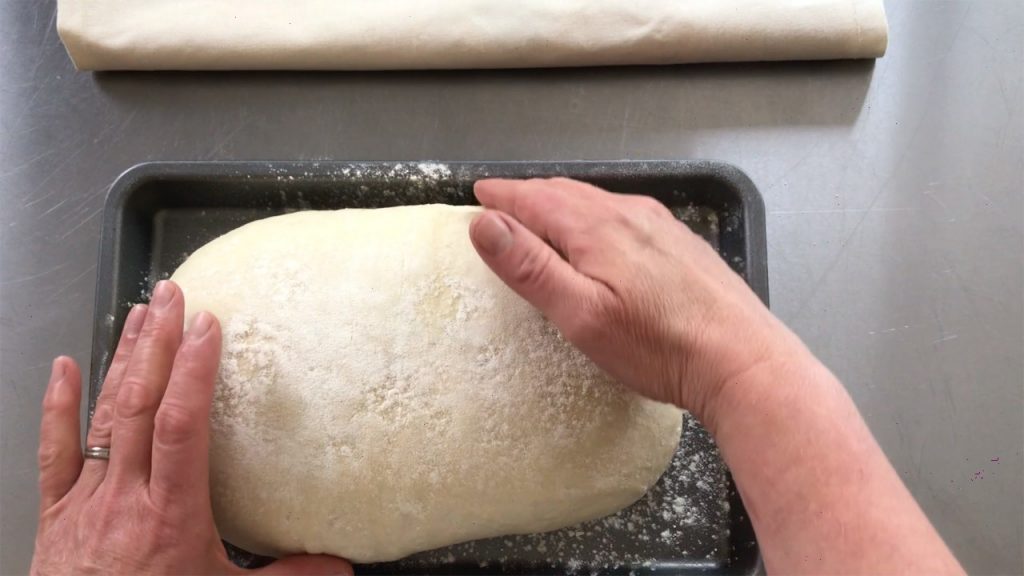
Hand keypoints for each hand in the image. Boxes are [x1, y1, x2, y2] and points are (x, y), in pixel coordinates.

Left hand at [32, 280, 351, 575]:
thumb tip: (343, 568)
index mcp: (171, 514)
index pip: (182, 426)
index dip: (193, 372)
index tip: (206, 328)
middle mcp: (126, 496)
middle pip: (140, 405)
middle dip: (157, 344)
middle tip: (170, 295)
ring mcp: (86, 499)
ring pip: (103, 416)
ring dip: (122, 360)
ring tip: (137, 313)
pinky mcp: (55, 511)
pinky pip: (55, 450)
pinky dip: (59, 406)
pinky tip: (64, 366)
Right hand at [469, 178, 798, 421]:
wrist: (741, 360)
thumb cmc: (657, 346)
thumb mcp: (580, 314)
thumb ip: (531, 266)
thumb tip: (485, 222)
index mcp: (597, 227)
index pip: (535, 199)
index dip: (503, 196)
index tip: (479, 194)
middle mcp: (630, 214)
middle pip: (567, 193)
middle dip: (530, 196)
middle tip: (503, 203)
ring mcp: (662, 227)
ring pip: (599, 203)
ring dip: (563, 204)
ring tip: (542, 216)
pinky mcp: (682, 245)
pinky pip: (626, 217)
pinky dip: (596, 217)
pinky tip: (601, 238)